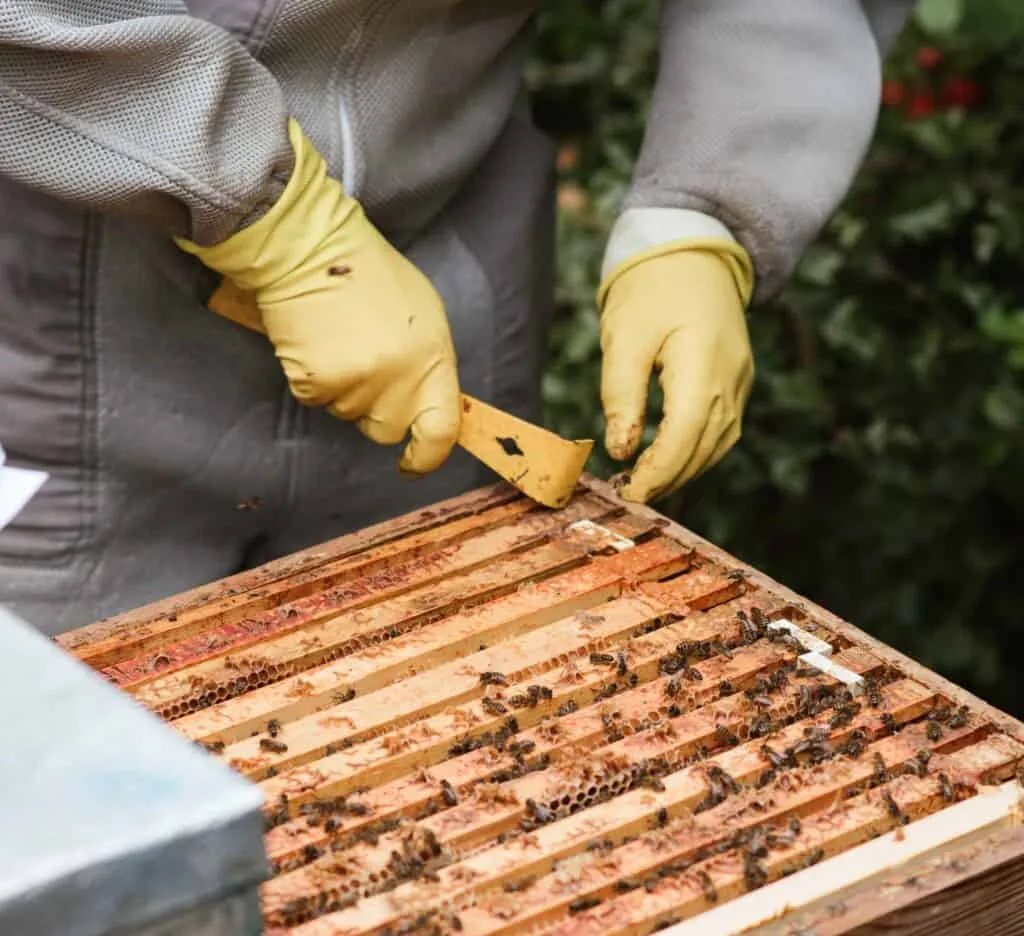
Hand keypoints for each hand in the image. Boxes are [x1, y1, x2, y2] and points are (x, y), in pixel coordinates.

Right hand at [177, 119, 459, 474]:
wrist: (311, 247)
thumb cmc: (369, 275)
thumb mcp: (424, 315)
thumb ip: (429, 365)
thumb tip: (429, 406)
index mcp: (433, 359)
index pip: (442, 431)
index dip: (429, 456)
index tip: (415, 461)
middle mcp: (399, 379)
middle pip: (388, 429)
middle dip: (377, 410)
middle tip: (366, 363)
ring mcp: (357, 384)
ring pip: (349, 414)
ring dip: (344, 389)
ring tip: (341, 340)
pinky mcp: (316, 383)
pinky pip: (316, 400)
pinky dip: (313, 379)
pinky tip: (317, 342)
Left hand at [599, 243, 754, 501]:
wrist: (692, 250)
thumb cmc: (651, 288)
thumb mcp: (624, 338)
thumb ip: (622, 395)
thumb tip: (621, 449)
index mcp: (703, 361)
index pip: (685, 433)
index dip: (659, 470)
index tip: (628, 492)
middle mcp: (732, 376)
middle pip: (705, 446)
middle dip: (669, 477)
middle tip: (629, 494)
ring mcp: (741, 379)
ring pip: (719, 442)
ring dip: (685, 469)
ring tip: (646, 483)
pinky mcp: (738, 379)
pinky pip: (724, 428)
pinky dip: (698, 450)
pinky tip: (670, 459)